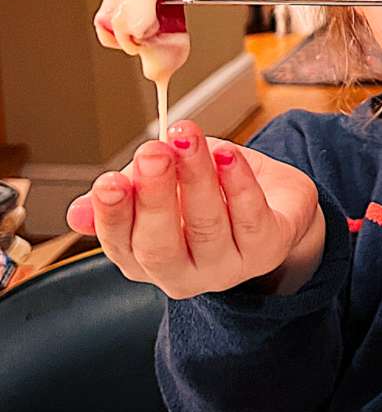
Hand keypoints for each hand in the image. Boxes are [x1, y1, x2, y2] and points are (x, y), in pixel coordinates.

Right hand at [65, 121, 323, 297]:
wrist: (274, 201)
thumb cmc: (210, 191)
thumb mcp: (161, 186)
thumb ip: (126, 192)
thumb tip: (77, 213)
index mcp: (146, 259)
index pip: (120, 245)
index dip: (112, 215)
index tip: (110, 180)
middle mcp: (184, 273)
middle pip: (160, 245)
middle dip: (154, 197)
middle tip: (153, 153)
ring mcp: (227, 267)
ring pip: (207, 225)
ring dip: (196, 177)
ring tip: (188, 139)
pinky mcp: (267, 249)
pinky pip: (251, 218)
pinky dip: (238, 184)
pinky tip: (228, 156)